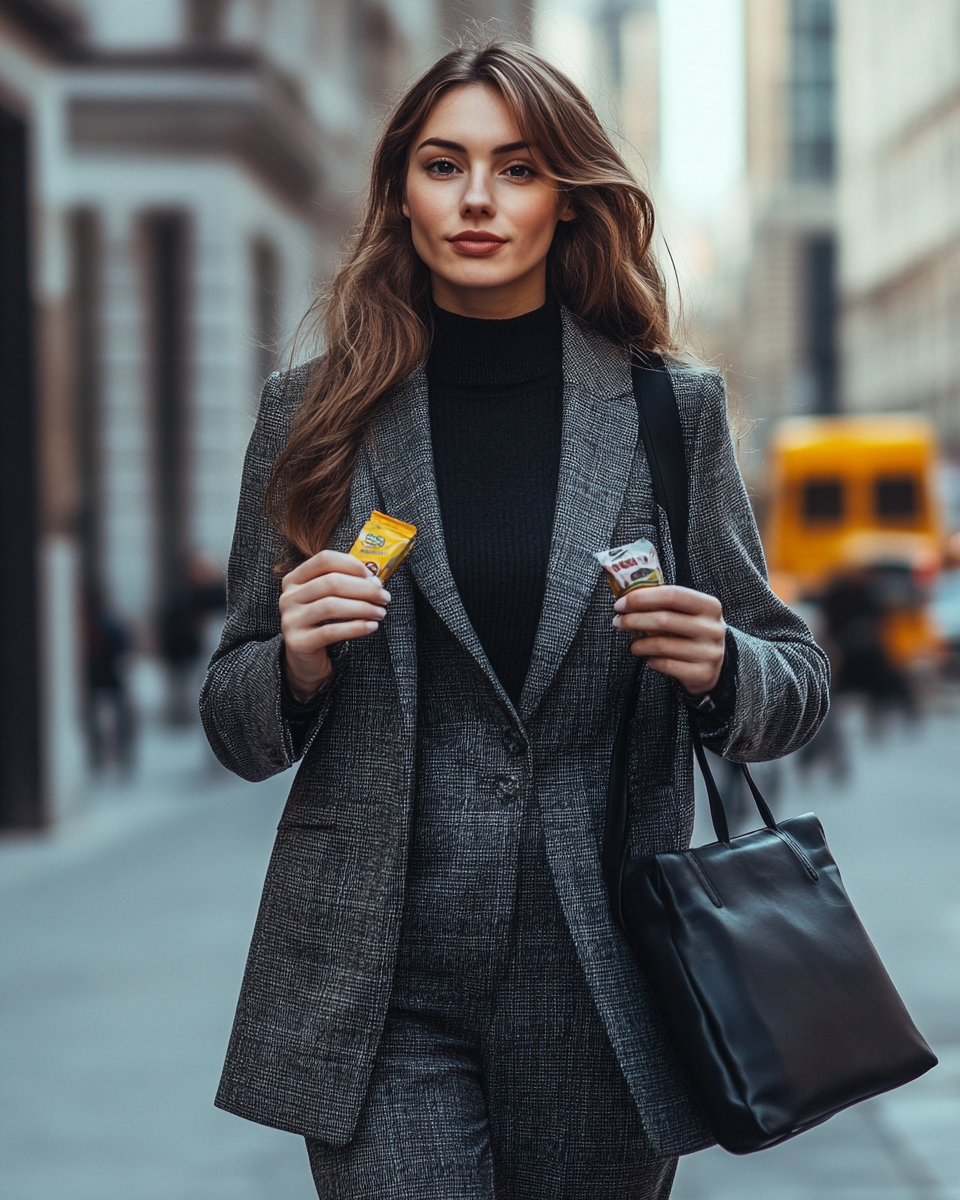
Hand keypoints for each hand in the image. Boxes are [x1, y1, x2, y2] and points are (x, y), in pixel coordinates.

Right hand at [279, 550, 389, 700]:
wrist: (304, 659)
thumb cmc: (320, 623)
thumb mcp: (326, 599)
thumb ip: (343, 583)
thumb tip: (374, 579)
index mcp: (294, 580)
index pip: (324, 560)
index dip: (352, 565)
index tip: (373, 577)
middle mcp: (288, 597)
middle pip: (330, 583)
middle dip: (364, 589)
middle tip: (384, 597)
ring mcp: (290, 620)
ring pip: (331, 606)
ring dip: (362, 608)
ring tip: (380, 613)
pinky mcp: (298, 642)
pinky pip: (331, 631)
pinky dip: (355, 628)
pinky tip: (371, 627)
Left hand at [613, 585, 725, 695]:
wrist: (718, 665)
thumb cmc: (694, 633)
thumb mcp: (689, 614)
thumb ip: (665, 604)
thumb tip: (628, 598)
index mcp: (709, 606)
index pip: (672, 595)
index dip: (642, 597)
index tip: (621, 603)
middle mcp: (712, 628)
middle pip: (664, 619)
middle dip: (634, 620)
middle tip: (618, 622)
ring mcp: (709, 652)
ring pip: (663, 645)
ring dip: (639, 644)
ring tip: (633, 644)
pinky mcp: (703, 673)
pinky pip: (667, 665)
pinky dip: (652, 661)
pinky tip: (649, 658)